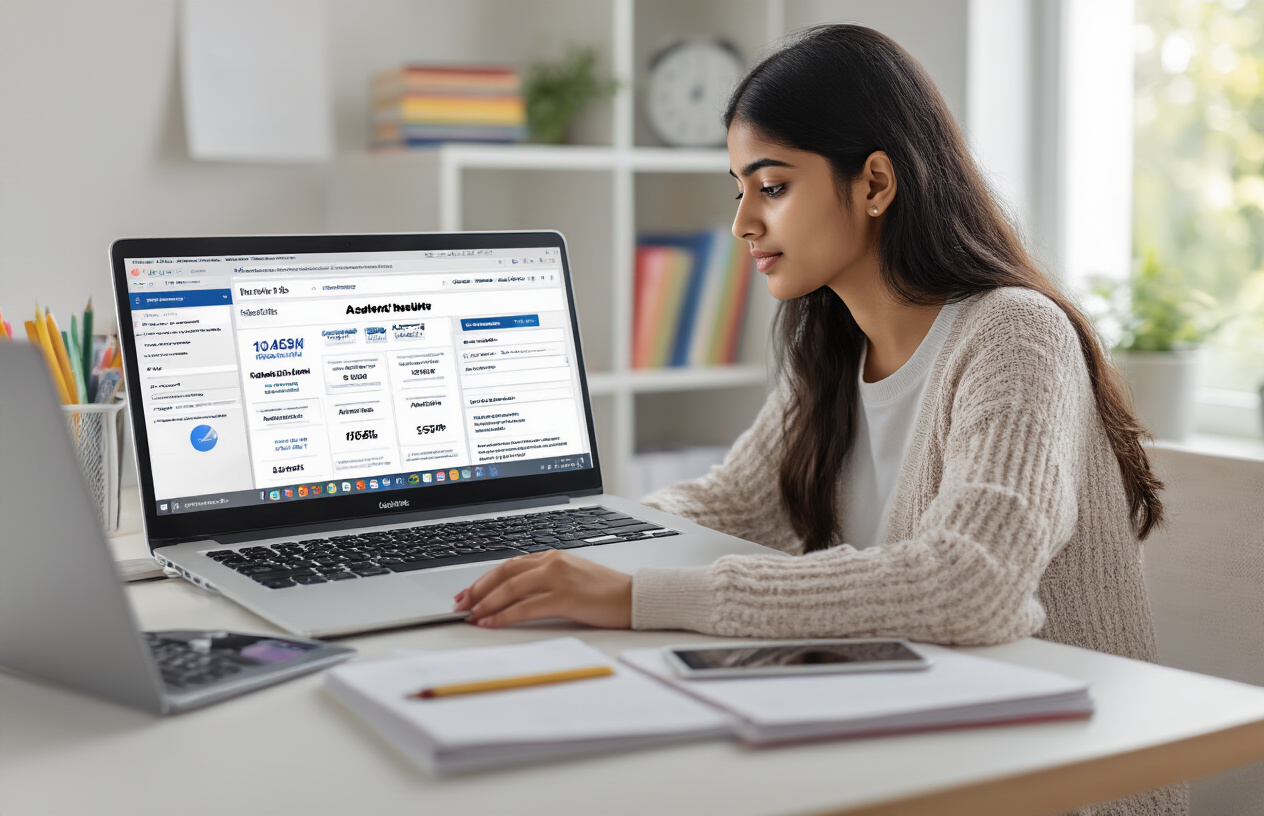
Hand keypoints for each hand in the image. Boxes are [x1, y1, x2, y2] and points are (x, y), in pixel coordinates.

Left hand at [453, 549, 632, 628]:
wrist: (634, 597)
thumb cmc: (606, 593)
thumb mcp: (572, 580)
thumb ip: (546, 582)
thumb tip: (515, 598)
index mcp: (554, 556)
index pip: (510, 565)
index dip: (485, 579)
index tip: (468, 593)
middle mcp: (553, 562)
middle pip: (504, 573)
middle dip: (478, 589)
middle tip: (460, 604)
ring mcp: (558, 577)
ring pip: (511, 588)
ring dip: (486, 603)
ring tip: (471, 615)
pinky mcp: (565, 596)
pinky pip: (525, 606)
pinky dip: (504, 615)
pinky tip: (491, 622)